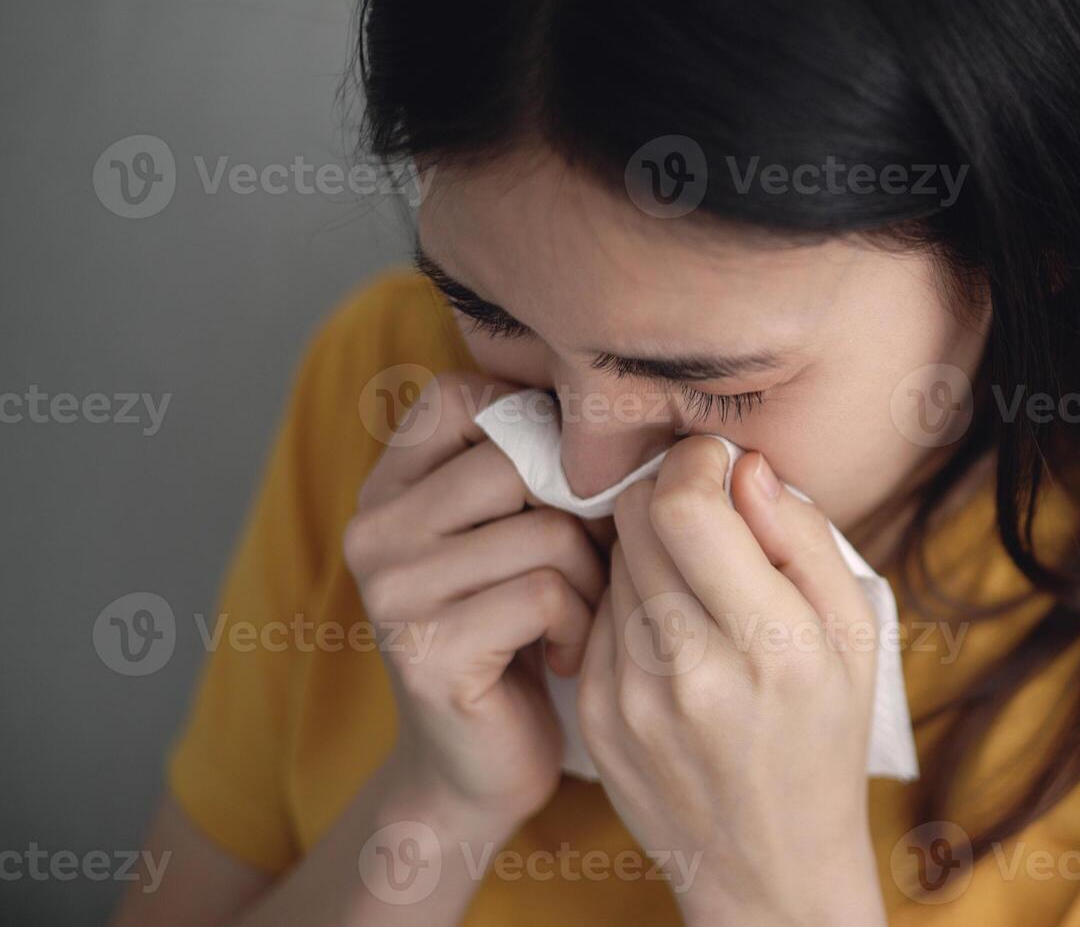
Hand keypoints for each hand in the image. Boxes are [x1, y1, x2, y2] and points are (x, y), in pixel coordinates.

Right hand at [343, 372, 602, 837]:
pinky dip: (580, 624)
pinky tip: (565, 652)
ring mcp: (391, 589)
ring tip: (582, 614)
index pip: (462, 395)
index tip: (570, 488)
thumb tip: (622, 405)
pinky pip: (545, 594)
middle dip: (586, 510)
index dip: (540, 427)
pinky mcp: (426, 649)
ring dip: (593, 577)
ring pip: (547, 528)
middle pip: (521, 459)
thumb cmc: (519, 633)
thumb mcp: (516, 535)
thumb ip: (532, 468)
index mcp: (389, 487)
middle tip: (595, 563)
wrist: (476, 768)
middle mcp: (374, 528)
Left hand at [577, 438, 885, 925]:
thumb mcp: (856, 637)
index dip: (693, 463)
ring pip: (613, 561)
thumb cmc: (824, 736)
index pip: (684, 509)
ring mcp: (633, 699)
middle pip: (636, 522)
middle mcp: (695, 673)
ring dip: (649, 548)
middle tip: (705, 512)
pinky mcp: (596, 716)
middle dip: (669, 495)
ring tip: (695, 582)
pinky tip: (671, 632)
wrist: (769, 865)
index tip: (716, 464)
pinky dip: (631, 602)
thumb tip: (747, 467)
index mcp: (774, 646)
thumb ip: (806, 539)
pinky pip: (599, 613)